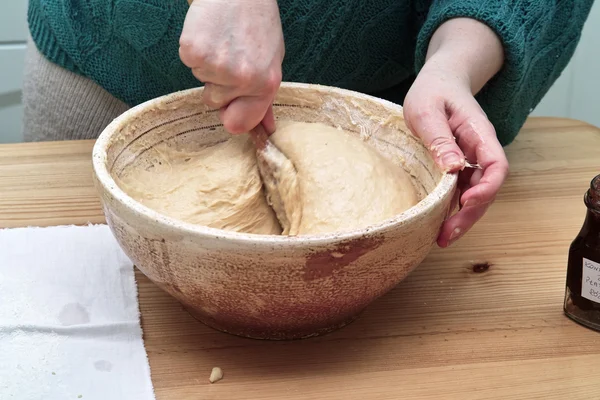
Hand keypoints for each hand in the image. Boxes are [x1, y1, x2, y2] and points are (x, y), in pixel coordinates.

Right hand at [179, 0, 283, 133]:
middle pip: (215, 103)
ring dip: (209, 65)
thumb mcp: (271, 62)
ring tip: (223, 40)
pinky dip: (196, 51)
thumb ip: (265, 98)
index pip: (239, 124)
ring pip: (202, 82)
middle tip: (230, 55)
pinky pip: (189, 63)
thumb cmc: (257, 24)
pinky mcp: (194, 52)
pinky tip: (210, 34)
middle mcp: (243, 80)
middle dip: (219, 85)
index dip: (231, 115)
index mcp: (266, 84)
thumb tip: (266, 130)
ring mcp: (217, 67)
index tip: (230, 103)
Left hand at [404, 18, 508, 247]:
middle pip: (486, 188)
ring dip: (461, 217)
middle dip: (470, 214)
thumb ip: (440, 138)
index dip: (486, 188)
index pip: (496, 166)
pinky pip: (460, 191)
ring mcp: (470, 160)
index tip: (466, 202)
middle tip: (446, 235)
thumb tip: (453, 167)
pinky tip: (438, 224)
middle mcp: (479, 150)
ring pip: (474, 194)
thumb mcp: (427, 110)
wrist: (439, 81)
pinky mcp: (458, 166)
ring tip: (441, 238)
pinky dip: (452, 209)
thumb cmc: (432, 91)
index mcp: (478, 133)